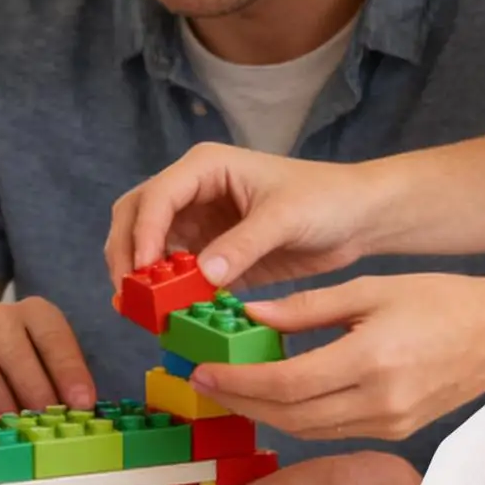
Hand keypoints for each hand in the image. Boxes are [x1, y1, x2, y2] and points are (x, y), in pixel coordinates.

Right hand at [0, 298, 96, 416]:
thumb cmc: (22, 371)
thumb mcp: (48, 368)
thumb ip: (63, 384)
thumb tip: (82, 410)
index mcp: (35, 312)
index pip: (53, 337)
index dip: (69, 371)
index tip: (82, 402)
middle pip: (18, 355)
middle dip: (36, 393)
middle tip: (48, 424)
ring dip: (2, 406)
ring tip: (18, 431)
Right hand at [104, 143, 381, 290]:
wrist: (358, 218)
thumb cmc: (326, 199)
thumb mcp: (285, 218)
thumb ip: (244, 244)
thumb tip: (202, 274)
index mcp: (205, 168)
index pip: (157, 196)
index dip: (143, 232)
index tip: (141, 270)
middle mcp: (193, 192)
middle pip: (136, 217)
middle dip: (126, 253)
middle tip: (128, 294)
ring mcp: (199, 224)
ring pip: (149, 247)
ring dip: (141, 277)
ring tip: (142, 311)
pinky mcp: (210, 255)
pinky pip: (176, 274)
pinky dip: (167, 294)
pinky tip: (168, 316)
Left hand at [194, 274, 484, 440]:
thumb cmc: (439, 301)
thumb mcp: (369, 290)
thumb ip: (307, 308)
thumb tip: (250, 317)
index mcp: (372, 359)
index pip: (287, 383)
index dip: (239, 381)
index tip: (203, 370)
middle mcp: (379, 401)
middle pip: (289, 414)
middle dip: (240, 401)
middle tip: (204, 384)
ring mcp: (387, 424)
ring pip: (306, 430)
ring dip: (263, 414)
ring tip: (230, 391)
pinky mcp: (393, 434)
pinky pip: (330, 432)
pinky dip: (295, 419)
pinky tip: (275, 399)